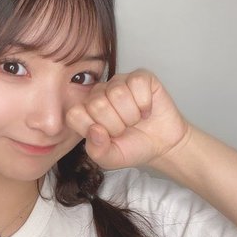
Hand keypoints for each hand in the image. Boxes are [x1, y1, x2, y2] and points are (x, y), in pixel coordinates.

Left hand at [66, 69, 190, 169]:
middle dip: (116, 125)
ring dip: (131, 115)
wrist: (162, 144)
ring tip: (135, 119)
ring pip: (118, 93)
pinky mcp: (140, 77)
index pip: (74, 114)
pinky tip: (146, 110)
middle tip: (124, 129)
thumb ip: (96, 150)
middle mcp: (98, 93)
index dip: (94, 130)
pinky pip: (137, 83)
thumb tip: (94, 129)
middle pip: (97, 104)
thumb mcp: (110, 159)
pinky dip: (145, 103)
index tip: (107, 137)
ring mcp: (118, 82)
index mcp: (85, 110)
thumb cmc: (133, 147)